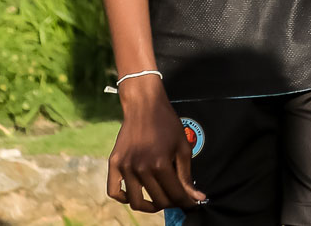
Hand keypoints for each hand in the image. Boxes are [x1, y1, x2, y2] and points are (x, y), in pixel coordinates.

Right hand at [105, 75, 206, 212]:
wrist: (143, 104)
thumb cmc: (167, 123)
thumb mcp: (182, 147)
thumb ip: (187, 175)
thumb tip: (196, 198)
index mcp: (160, 164)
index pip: (175, 195)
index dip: (187, 203)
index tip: (191, 204)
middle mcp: (140, 168)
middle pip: (158, 201)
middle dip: (171, 203)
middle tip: (176, 196)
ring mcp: (125, 166)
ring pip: (136, 202)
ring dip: (150, 206)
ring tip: (158, 199)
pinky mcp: (114, 163)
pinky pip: (114, 191)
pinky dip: (124, 198)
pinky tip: (135, 194)